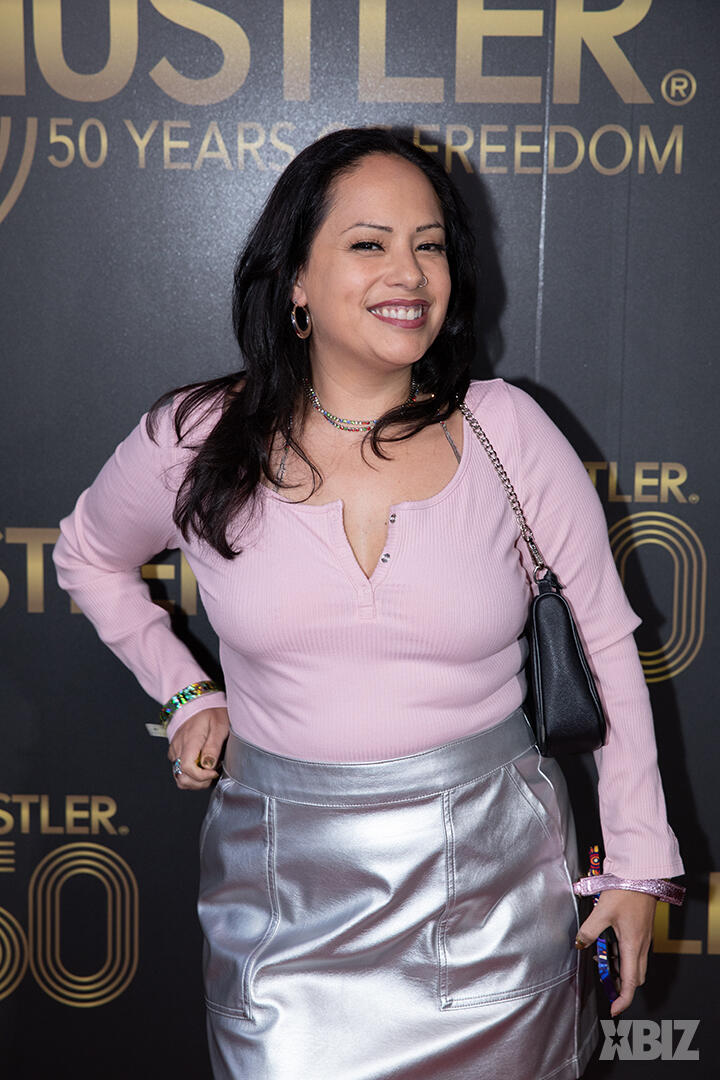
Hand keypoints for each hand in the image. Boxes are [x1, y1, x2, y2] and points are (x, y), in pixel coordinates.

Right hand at [167, 707, 229, 789]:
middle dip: (199, 783)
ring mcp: (175, 750)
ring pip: (180, 777)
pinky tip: (202, 766)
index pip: (187, 769)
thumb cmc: (210, 711)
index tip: (214, 772)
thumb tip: (208, 766)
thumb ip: (214, 746)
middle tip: (213, 773)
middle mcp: (178, 748)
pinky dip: (191, 774)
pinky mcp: (175, 752)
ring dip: (195, 781)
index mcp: (189, 741)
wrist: (197, 701)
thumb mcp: (219, 725)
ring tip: (209, 771)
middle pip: (181, 778)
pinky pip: (179, 769)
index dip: (202, 777)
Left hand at [575, 888, 657, 1016]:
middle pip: (635, 977)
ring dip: (621, 969)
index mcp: (632, 945)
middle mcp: (641, 945)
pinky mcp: (642, 930)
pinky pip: (634, 951)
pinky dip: (623, 956)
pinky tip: (608, 945)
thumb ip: (589, 930)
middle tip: (605, 984)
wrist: (641, 874)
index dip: (623, 1000)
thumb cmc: (625, 891)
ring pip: (635, 964)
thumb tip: (580, 944)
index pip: (631, 982)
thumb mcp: (601, 911)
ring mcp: (644, 938)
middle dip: (622, 986)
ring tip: (601, 961)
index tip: (614, 1009)